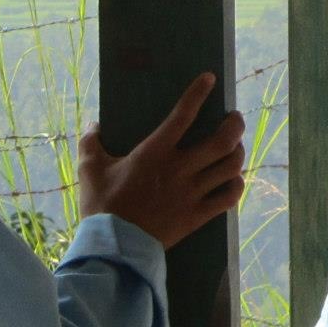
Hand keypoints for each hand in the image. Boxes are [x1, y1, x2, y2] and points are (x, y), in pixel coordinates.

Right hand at [77, 72, 246, 248]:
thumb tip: (93, 125)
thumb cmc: (101, 206)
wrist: (114, 247)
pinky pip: (228, 197)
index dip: (198, 93)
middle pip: (222, 140)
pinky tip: (233, 180)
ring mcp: (192, 193)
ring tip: (235, 147)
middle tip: (234, 118)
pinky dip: (236, 185)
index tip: (209, 78)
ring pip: (230, 166)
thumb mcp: (89, 169)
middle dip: (235, 125)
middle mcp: (179, 168)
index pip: (183, 114)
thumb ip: (91, 143)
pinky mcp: (197, 215)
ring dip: (238, 153)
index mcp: (155, 152)